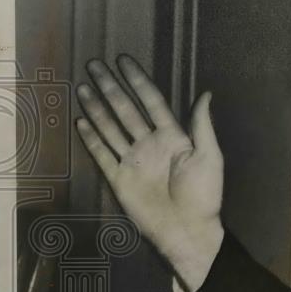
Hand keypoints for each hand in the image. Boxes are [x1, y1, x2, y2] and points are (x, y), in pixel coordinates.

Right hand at [75, 55, 223, 291]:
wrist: (187, 230)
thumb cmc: (204, 194)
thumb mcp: (209, 156)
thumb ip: (203, 125)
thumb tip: (206, 93)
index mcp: (172, 136)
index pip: (151, 101)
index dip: (138, 81)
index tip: (124, 61)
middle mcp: (149, 144)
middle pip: (125, 109)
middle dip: (110, 87)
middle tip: (94, 65)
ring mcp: (132, 160)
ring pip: (110, 127)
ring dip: (97, 107)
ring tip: (83, 87)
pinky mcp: (119, 179)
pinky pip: (102, 154)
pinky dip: (91, 138)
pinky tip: (81, 121)